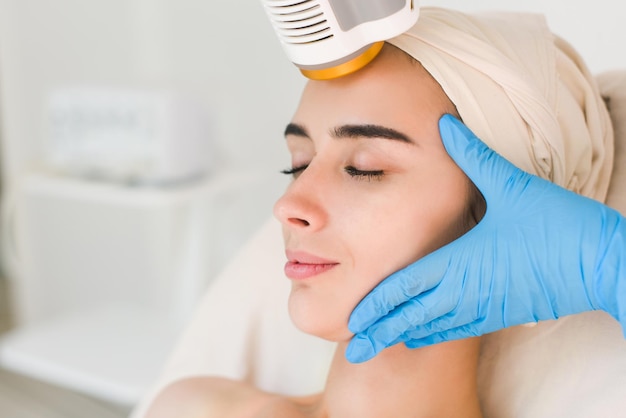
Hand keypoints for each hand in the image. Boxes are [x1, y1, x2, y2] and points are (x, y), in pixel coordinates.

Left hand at [346, 114, 624, 362]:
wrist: (606, 263)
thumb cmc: (560, 226)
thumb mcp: (512, 185)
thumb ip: (472, 155)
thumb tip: (444, 122)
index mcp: (459, 263)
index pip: (403, 287)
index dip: (374, 304)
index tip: (351, 318)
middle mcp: (465, 292)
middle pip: (410, 317)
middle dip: (378, 331)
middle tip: (353, 345)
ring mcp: (483, 308)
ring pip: (431, 328)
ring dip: (400, 336)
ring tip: (376, 345)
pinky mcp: (501, 314)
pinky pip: (457, 330)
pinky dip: (432, 335)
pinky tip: (420, 336)